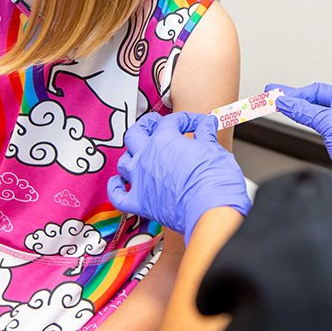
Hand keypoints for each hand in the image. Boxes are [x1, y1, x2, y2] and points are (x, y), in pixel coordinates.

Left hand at [107, 112, 249, 244]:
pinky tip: (118, 183)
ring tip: (138, 153)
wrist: (211, 211)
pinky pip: (118, 195)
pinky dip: (116, 188)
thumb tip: (207, 125)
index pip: (171, 122)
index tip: (197, 124)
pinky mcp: (140, 203)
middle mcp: (147, 157)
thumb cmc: (215, 183)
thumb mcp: (214, 150)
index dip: (185, 119)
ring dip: (130, 156)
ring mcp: (140, 180)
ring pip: (124, 162)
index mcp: (165, 140)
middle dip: (145, 126)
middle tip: (154, 124)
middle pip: (135, 134)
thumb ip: (206, 134)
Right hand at [266, 82, 331, 168]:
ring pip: (317, 114)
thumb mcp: (329, 123)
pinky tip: (300, 121)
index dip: (297, 92)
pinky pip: (320, 127)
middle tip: (273, 96)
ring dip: (299, 109)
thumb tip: (285, 101)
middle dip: (294, 98)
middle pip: (316, 100)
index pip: (319, 91)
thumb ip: (305, 111)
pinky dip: (307, 121)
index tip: (278, 94)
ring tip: (281, 106)